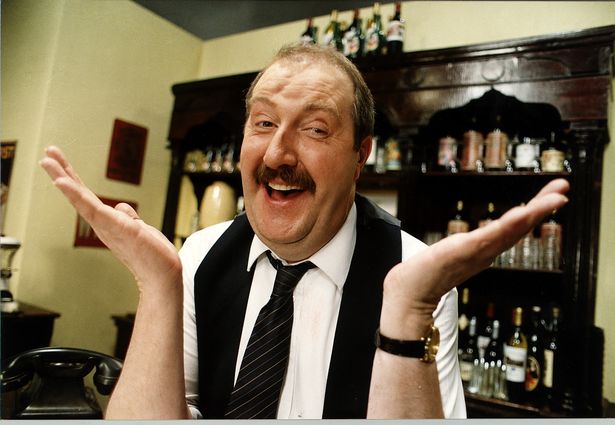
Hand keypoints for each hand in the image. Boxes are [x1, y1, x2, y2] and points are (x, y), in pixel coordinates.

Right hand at [39, 146, 181, 294]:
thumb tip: (121, 206)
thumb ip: (128, 217)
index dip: (72, 178)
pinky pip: (93, 209)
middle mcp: (102, 224)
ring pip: (81, 199)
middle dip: (62, 172)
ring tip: (49, 161)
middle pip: (79, 194)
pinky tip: (64, 183)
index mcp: (107, 222)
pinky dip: (77, 195)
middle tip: (47, 153)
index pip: (86, 196)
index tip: (58, 160)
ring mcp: (107, 226)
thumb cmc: (151, 255)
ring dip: (64, 178)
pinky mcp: (117, 228)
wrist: (162, 275)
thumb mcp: (138, 229)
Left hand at [380, 178, 569, 336]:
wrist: (407, 297)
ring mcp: (475, 252)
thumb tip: (466, 243)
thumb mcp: (451, 255)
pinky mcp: (461, 252)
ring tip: (553, 198)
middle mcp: (484, 252)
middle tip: (563, 188)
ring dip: (533, 213)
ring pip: (509, 230)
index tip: (554, 193)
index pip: (513, 226)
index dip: (535, 210)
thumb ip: (464, 249)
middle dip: (542, 206)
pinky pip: (488, 237)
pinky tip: (522, 213)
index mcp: (483, 250)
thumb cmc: (425, 276)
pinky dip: (507, 226)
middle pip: (519, 226)